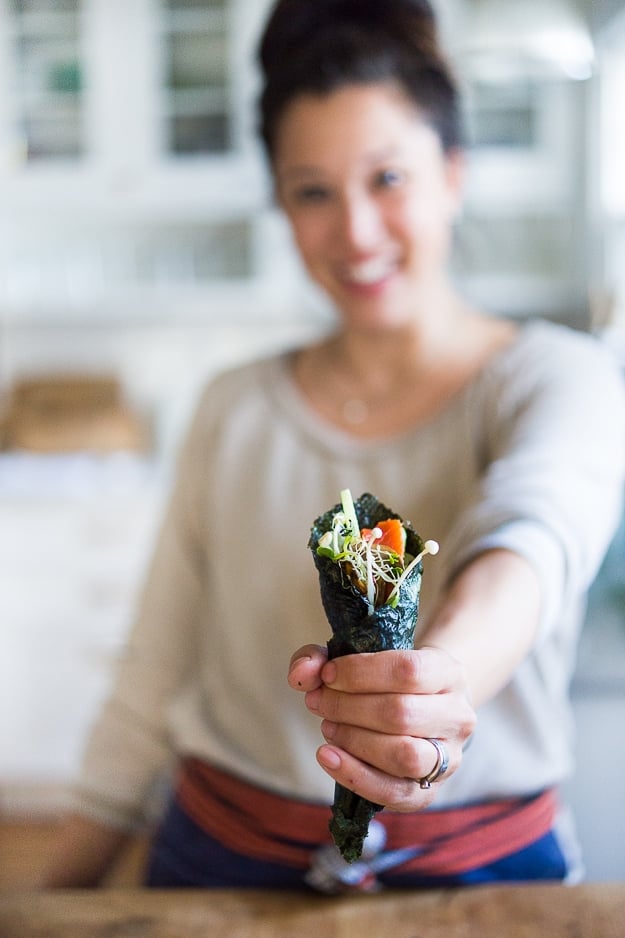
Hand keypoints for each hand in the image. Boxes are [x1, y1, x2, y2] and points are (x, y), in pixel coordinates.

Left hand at [288, 644, 474, 810]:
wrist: (421, 707)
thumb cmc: (384, 678)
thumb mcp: (356, 656)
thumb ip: (320, 657)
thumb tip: (301, 675)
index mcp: (448, 672)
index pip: (408, 671)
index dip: (360, 673)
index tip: (327, 674)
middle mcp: (457, 715)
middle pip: (401, 714)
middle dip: (348, 708)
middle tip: (319, 702)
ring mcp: (449, 757)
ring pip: (404, 755)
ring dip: (354, 741)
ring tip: (328, 727)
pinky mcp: (429, 790)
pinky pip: (395, 793)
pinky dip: (355, 776)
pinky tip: (328, 756)